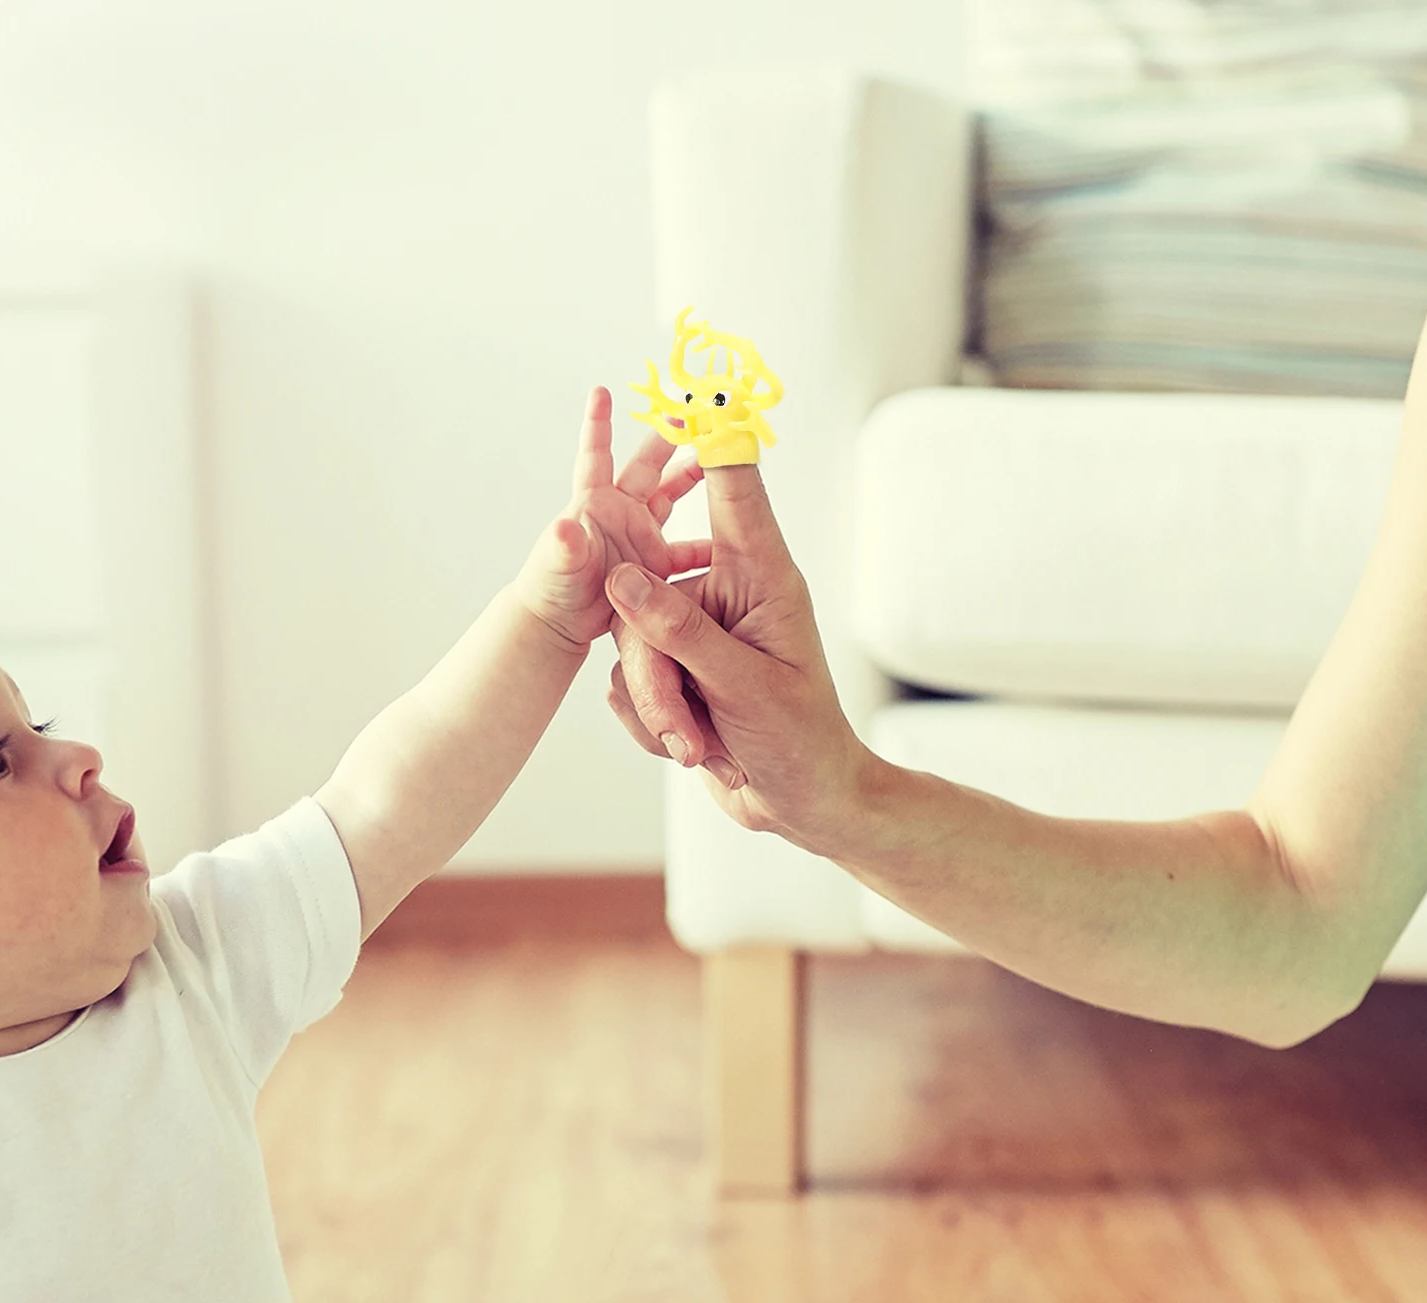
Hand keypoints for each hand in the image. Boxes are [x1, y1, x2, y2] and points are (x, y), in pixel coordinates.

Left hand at [513, 387, 707, 657]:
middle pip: (648, 468)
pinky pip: (687, 550)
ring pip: (672, 498)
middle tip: (692, 414)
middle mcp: (621, 513)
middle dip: (668, 439)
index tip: (602, 392)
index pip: (596, 456)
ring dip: (694, 479)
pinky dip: (708, 546)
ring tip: (722, 460)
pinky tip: (731, 539)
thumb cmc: (551, 587)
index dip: (599, 424)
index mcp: (594, 503)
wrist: (561, 620)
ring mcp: (640, 536)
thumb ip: (564, 548)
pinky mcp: (655, 564)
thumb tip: (563, 531)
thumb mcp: (558, 566)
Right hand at [603, 463, 872, 854]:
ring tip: (704, 750)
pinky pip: (628, 680)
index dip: (709, 429)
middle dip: (658, 673)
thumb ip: (682, 632)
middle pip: (648, 588)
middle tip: (689, 731)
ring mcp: (695, 630)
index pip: (733, 484)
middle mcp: (725, 591)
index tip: (689, 375)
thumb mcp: (744, 689)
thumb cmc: (798, 744)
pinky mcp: (672, 665)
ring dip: (659, 709)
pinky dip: (653, 723)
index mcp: (762, 576)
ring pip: (631, 644)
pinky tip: (694, 747)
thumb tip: (624, 579)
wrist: (801, 804)